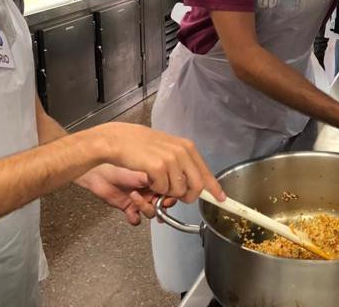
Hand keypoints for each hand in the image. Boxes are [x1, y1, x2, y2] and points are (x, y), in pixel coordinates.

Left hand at [76, 163, 175, 224]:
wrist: (98, 172)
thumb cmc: (118, 165)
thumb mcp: (144, 171)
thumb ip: (159, 180)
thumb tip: (172, 187)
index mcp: (156, 177)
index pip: (171, 188)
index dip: (172, 194)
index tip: (170, 196)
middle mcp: (149, 188)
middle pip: (163, 203)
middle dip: (161, 205)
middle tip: (157, 201)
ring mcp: (139, 198)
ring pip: (151, 212)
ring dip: (146, 208)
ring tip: (136, 198)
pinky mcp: (128, 207)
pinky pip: (137, 219)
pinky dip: (135, 218)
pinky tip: (132, 212)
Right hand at [91, 122, 224, 203]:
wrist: (118, 140)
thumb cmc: (140, 146)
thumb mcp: (167, 149)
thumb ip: (182, 163)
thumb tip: (195, 182)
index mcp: (187, 147)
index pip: (206, 172)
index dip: (214, 188)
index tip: (220, 199)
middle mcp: (183, 152)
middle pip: (196, 186)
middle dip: (187, 197)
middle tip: (174, 196)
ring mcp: (172, 159)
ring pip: (179, 191)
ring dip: (167, 192)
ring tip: (156, 180)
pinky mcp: (159, 167)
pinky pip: (163, 190)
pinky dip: (155, 189)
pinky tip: (148, 177)